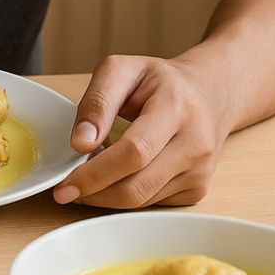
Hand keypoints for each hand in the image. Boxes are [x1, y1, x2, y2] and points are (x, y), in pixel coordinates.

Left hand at [53, 54, 229, 209]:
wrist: (210, 94)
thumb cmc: (160, 81)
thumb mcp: (123, 70)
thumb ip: (98, 102)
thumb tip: (80, 143)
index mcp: (176, 107)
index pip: (134, 152)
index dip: (95, 173)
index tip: (64, 184)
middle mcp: (195, 143)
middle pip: (136, 186)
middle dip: (94, 192)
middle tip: (65, 189)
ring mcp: (200, 171)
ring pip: (142, 201)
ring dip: (106, 195)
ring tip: (91, 175)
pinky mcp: (197, 190)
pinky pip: (151, 204)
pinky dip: (126, 196)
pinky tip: (118, 176)